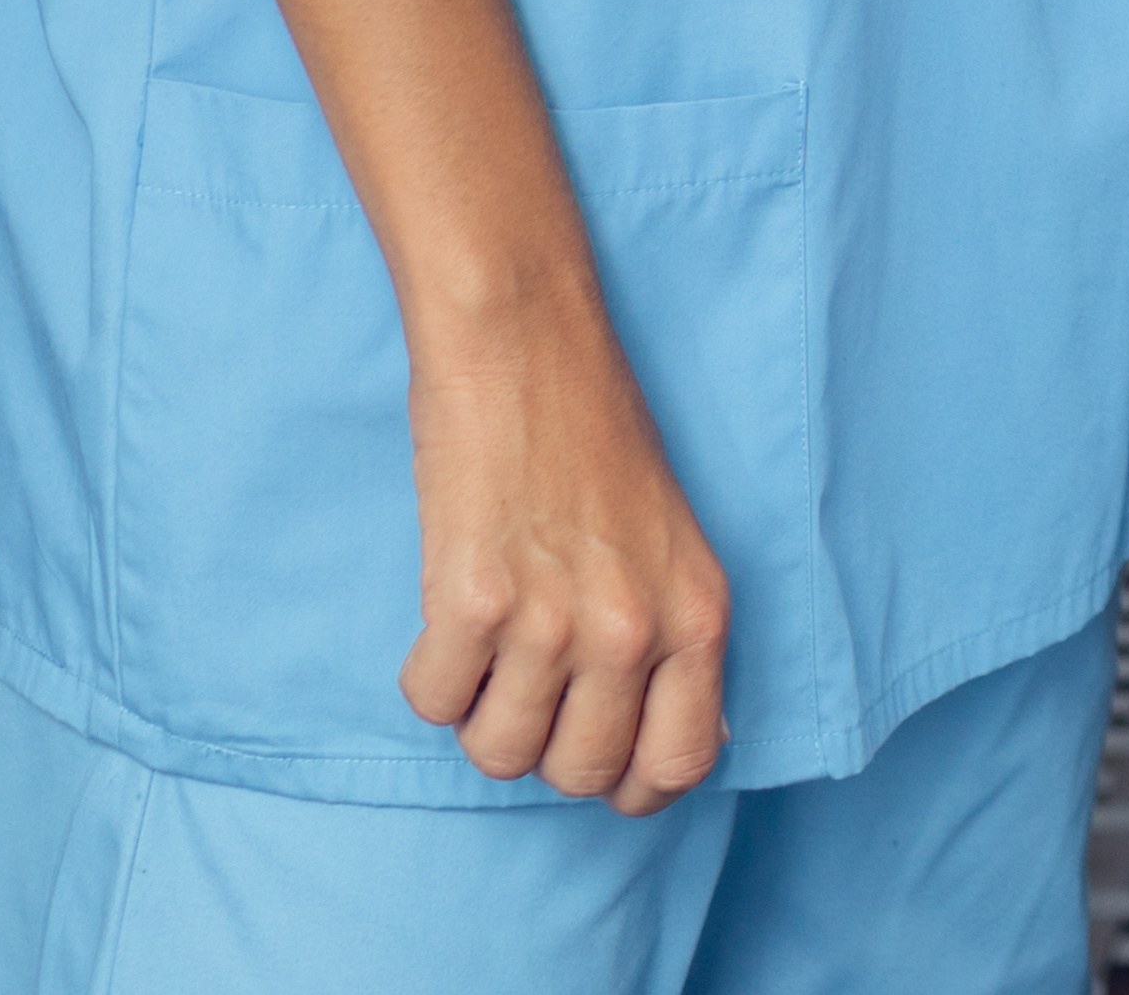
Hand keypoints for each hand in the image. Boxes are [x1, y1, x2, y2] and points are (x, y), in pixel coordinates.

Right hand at [401, 298, 731, 808]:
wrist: (524, 345)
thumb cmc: (597, 437)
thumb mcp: (674, 545)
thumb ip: (675, 645)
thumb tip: (680, 750)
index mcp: (698, 616)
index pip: (678, 765)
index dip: (630, 783)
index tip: (599, 761)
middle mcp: (633, 630)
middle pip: (576, 774)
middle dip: (542, 743)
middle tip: (529, 677)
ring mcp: (552, 622)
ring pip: (497, 751)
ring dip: (480, 709)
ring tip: (490, 635)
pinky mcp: (470, 602)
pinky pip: (434, 702)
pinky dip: (430, 672)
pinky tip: (449, 612)